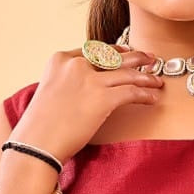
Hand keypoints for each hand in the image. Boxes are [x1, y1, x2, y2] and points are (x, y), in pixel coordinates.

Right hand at [13, 45, 164, 160]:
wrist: (36, 143)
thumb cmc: (40, 125)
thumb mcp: (51, 92)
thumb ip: (68, 83)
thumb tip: (87, 89)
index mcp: (60, 60)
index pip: (94, 50)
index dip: (115, 52)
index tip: (126, 54)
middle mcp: (76, 65)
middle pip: (114, 57)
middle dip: (136, 57)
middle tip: (149, 59)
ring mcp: (90, 80)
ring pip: (127, 73)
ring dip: (146, 77)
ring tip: (157, 80)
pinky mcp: (102, 98)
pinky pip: (131, 92)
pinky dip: (145, 94)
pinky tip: (153, 98)